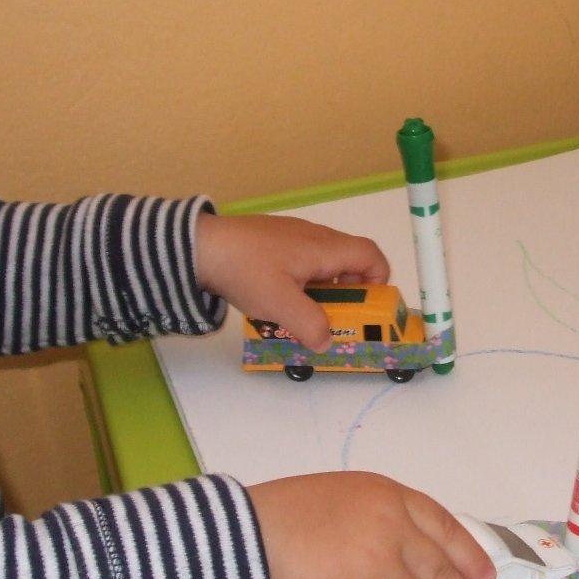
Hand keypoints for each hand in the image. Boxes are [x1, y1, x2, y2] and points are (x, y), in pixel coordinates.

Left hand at [196, 213, 388, 351]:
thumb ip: (310, 326)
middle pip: (349, 262)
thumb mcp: (280, 305)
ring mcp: (292, 236)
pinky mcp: (272, 241)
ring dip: (322, 291)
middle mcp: (315, 236)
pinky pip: (301, 262)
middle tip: (329, 318)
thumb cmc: (246, 269)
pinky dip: (301, 283)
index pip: (372, 256)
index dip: (379, 282)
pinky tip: (276, 299)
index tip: (366, 308)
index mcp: (324, 248)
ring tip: (299, 314)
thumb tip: (325, 341)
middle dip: (347, 294)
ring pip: (323, 264)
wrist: (199, 245)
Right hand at [247, 472, 495, 578]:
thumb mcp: (336, 499)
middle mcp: (391, 530)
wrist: (242, 539)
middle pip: (439, 575)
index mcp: (387, 498)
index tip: (485, 577)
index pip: (442, 526)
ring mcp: (378, 569)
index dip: (468, 554)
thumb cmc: (279, 516)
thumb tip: (398, 565)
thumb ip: (373, 522)